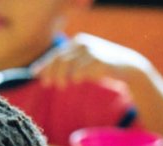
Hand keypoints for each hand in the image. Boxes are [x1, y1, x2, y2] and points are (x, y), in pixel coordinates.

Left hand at [32, 33, 150, 88]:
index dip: (44, 65)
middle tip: (48, 85)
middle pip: (59, 59)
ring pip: (68, 64)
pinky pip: (82, 70)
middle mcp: (83, 43)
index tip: (35, 75)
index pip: (56, 54)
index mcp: (77, 42)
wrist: (127, 67)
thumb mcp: (80, 64)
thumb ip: (62, 66)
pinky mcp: (100, 60)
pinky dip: (76, 77)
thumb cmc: (99, 66)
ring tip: (61, 86)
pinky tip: (76, 82)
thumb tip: (39, 73)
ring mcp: (92, 50)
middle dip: (51, 72)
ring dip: (61, 77)